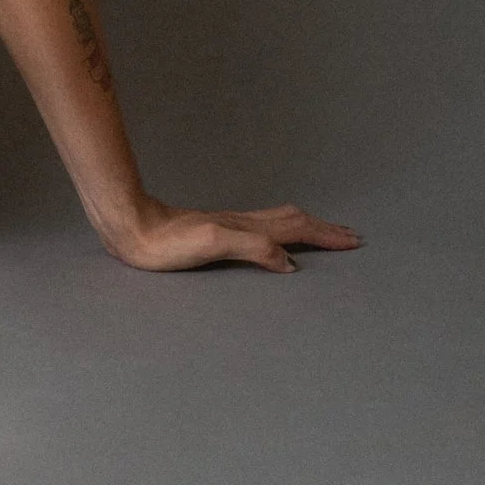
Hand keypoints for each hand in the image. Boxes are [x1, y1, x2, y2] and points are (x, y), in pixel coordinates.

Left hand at [104, 196, 361, 272]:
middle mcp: (241, 224)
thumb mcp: (213, 244)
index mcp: (246, 228)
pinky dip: (282, 232)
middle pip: (293, 221)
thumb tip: (290, 263)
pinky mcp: (215, 232)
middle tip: (350, 236)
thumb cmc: (166, 242)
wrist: (130, 227)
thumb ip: (253, 248)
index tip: (354, 242)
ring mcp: (229, 226)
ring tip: (324, 232)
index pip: (296, 230)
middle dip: (324, 229)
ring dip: (306, 226)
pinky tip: (275, 240)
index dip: (326, 236)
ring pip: (278, 221)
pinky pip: (261, 228)